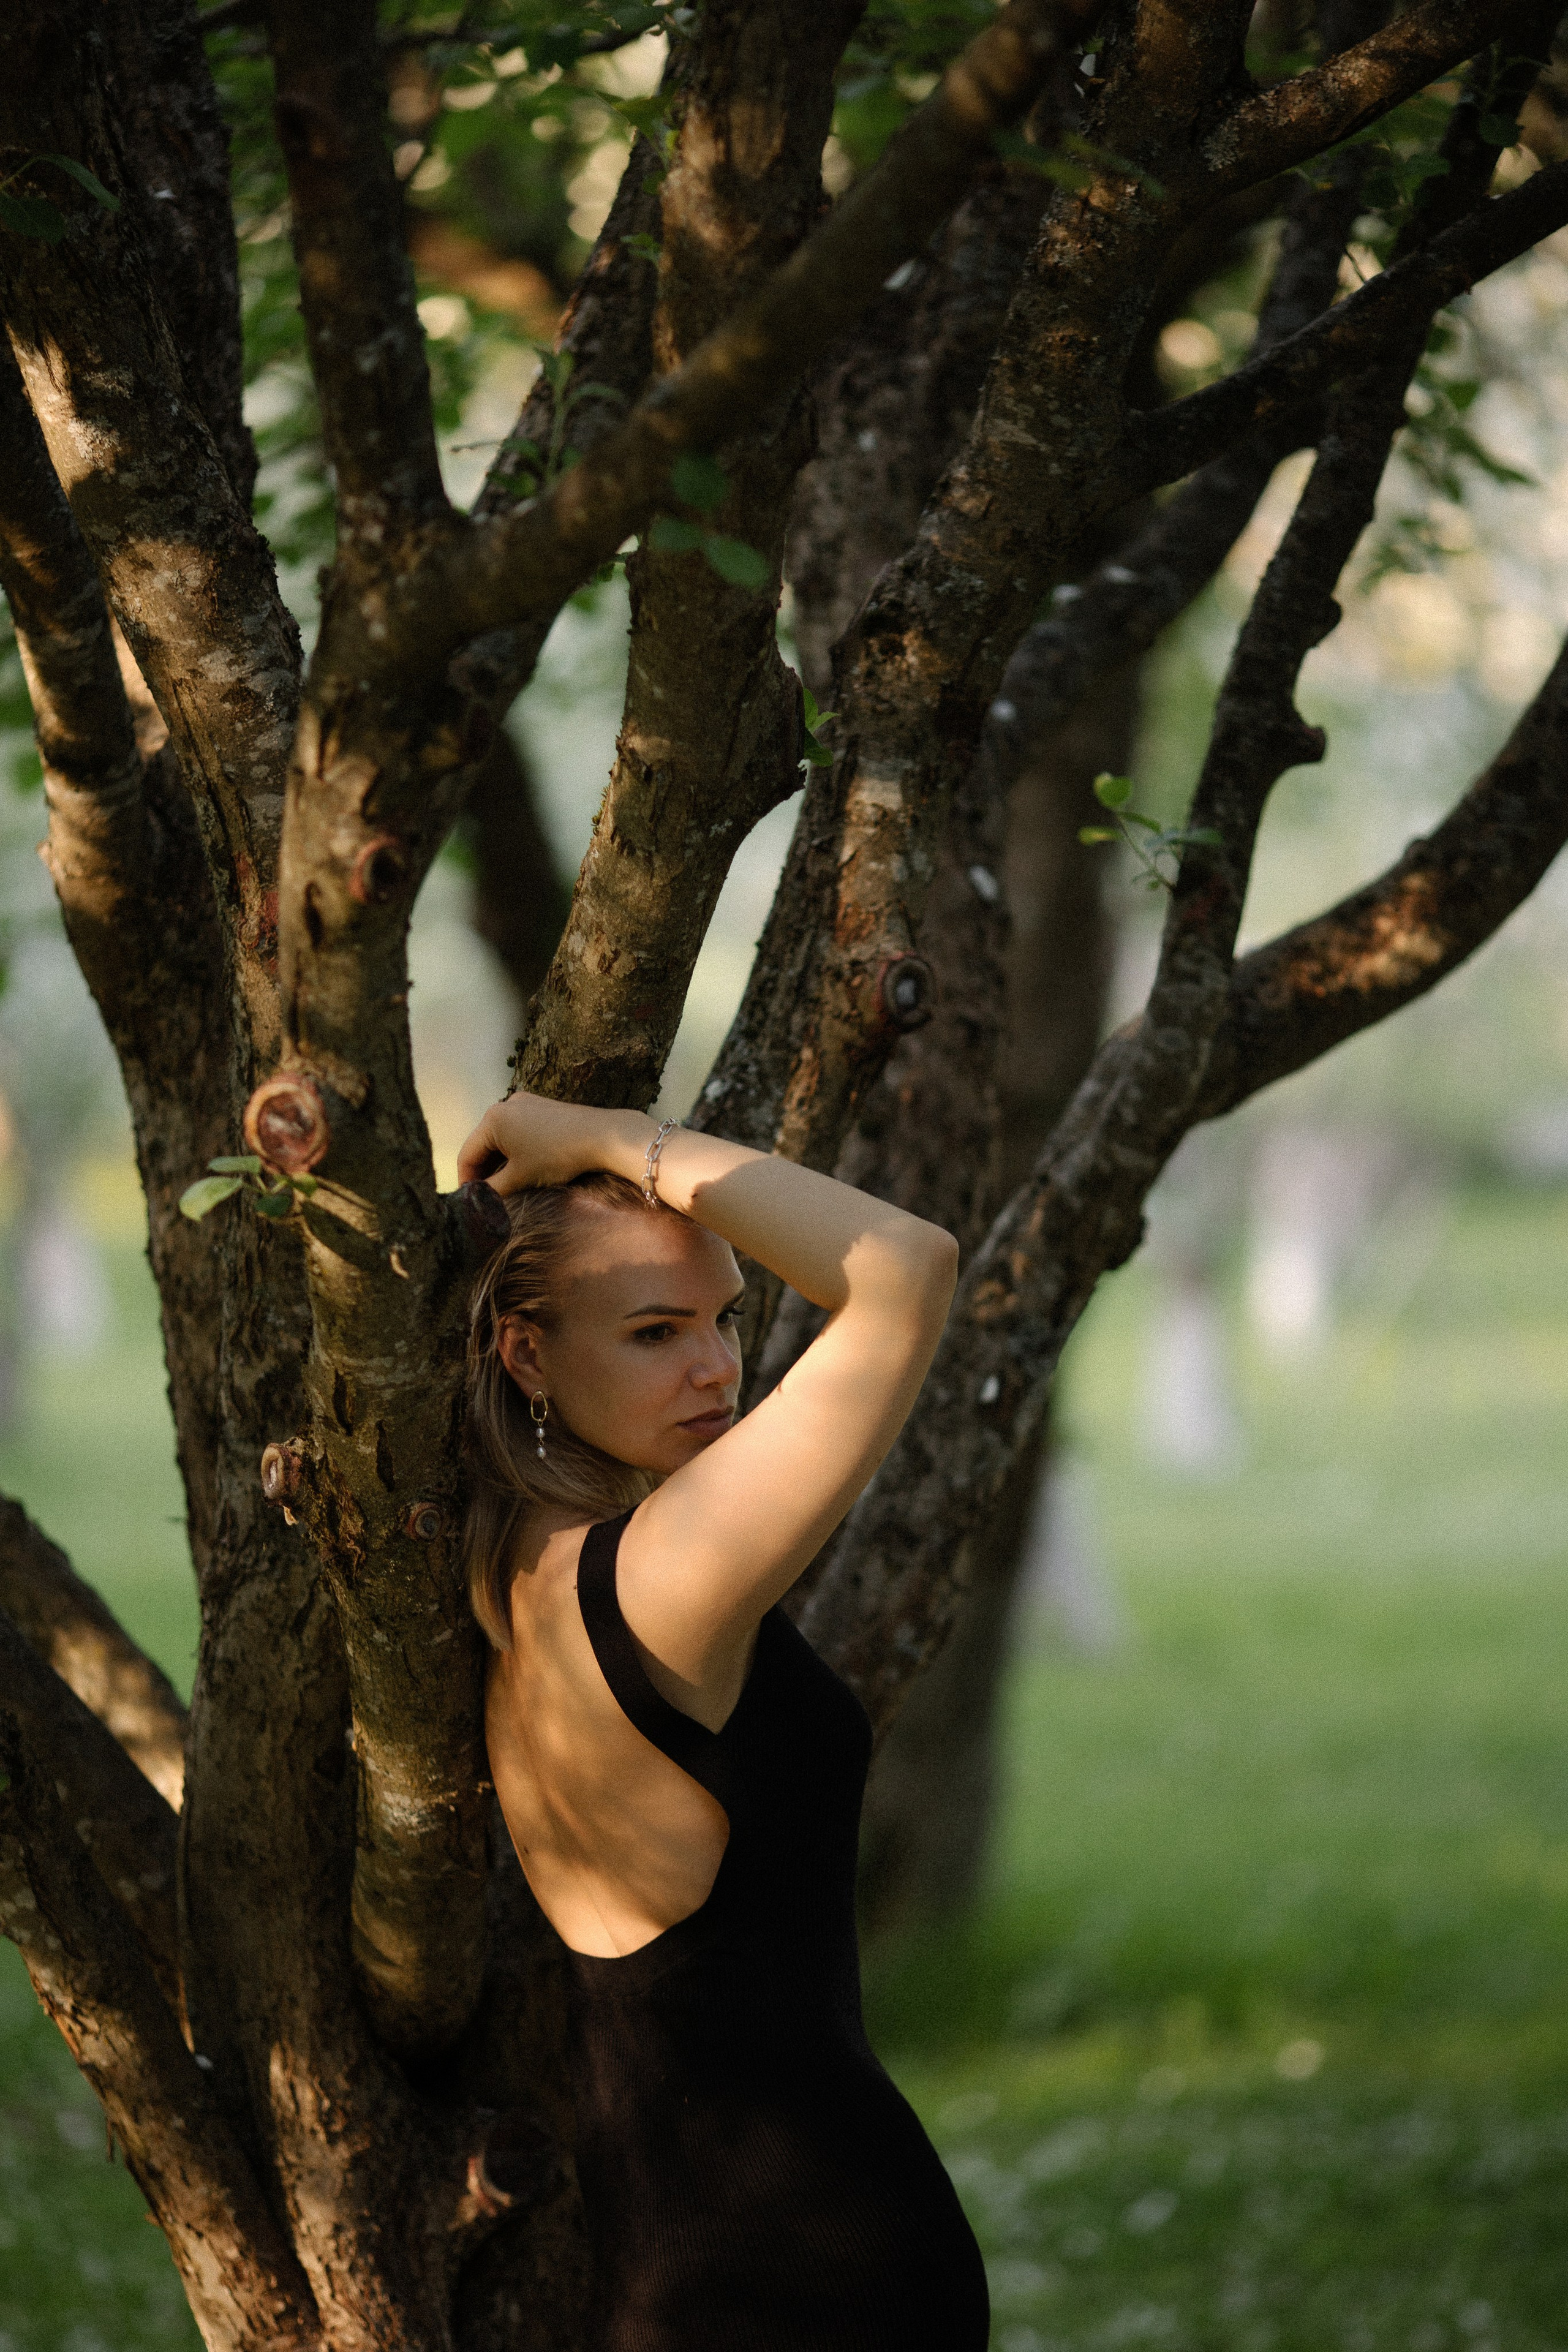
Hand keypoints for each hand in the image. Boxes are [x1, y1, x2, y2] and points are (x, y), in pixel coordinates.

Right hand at [456, 1092, 638, 1194]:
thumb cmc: (558, 1155)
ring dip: (500, 1163)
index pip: (467, 1155)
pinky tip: (524, 1169)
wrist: (603, 1136)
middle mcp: (505, 1105)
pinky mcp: (541, 1108)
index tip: (471, 1202)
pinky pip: (518, 1132)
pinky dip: (515, 1151)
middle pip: (483, 1145)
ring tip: (506, 1186)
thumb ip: (493, 1189)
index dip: (466, 1182)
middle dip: (484, 1172)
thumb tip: (478, 1200)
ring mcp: (525, 1104)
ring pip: (501, 1139)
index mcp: (492, 1119)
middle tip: (488, 1197)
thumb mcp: (520, 1177)